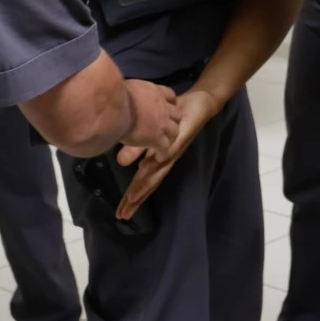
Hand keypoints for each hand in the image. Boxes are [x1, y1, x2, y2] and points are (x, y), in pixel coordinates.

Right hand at [114, 88, 222, 219]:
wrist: (199, 105)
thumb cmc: (175, 119)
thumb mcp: (151, 135)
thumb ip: (137, 149)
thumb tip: (120, 163)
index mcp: (159, 161)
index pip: (143, 182)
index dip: (132, 198)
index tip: (120, 213)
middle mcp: (167, 160)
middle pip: (150, 183)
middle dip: (136, 199)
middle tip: (123, 215)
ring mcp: (175, 151)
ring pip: (158, 172)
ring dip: (144, 185)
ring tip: (132, 198)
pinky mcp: (181, 138)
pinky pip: (167, 151)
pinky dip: (156, 161)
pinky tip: (144, 168)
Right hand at [119, 79, 180, 156]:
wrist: (114, 106)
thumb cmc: (116, 94)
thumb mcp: (128, 86)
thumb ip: (133, 91)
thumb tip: (126, 93)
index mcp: (155, 91)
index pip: (170, 95)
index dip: (170, 102)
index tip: (167, 106)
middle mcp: (162, 106)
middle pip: (176, 115)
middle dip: (172, 121)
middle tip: (165, 128)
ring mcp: (162, 123)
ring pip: (174, 132)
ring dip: (170, 138)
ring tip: (164, 144)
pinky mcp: (157, 138)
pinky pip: (165, 148)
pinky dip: (163, 153)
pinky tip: (159, 156)